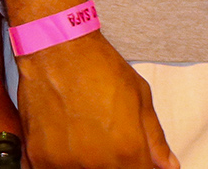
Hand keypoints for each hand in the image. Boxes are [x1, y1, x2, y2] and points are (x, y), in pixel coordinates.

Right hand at [16, 32, 177, 168]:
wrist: (58, 50)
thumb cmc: (99, 67)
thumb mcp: (140, 98)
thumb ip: (155, 139)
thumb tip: (168, 166)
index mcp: (128, 151)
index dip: (140, 167)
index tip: (135, 160)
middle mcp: (96, 163)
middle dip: (115, 164)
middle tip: (107, 141)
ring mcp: (64, 164)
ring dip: (87, 164)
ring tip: (85, 137)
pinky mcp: (38, 158)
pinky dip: (61, 162)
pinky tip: (66, 141)